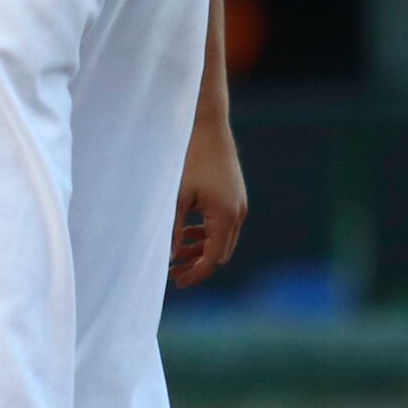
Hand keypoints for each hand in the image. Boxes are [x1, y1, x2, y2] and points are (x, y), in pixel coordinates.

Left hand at [173, 113, 248, 287]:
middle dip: (197, 265)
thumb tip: (169, 258)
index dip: (196, 274)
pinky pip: (223, 224)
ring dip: (201, 249)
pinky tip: (188, 233)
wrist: (206, 125)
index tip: (176, 282)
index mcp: (225, 216)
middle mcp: (237, 213)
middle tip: (172, 272)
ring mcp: (238, 204)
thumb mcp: (177, 197)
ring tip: (176, 255)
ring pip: (222, 240)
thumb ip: (174, 230)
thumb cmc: (188, 159)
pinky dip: (207, 233)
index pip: (213, 259)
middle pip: (220, 253)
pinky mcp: (234, 196)